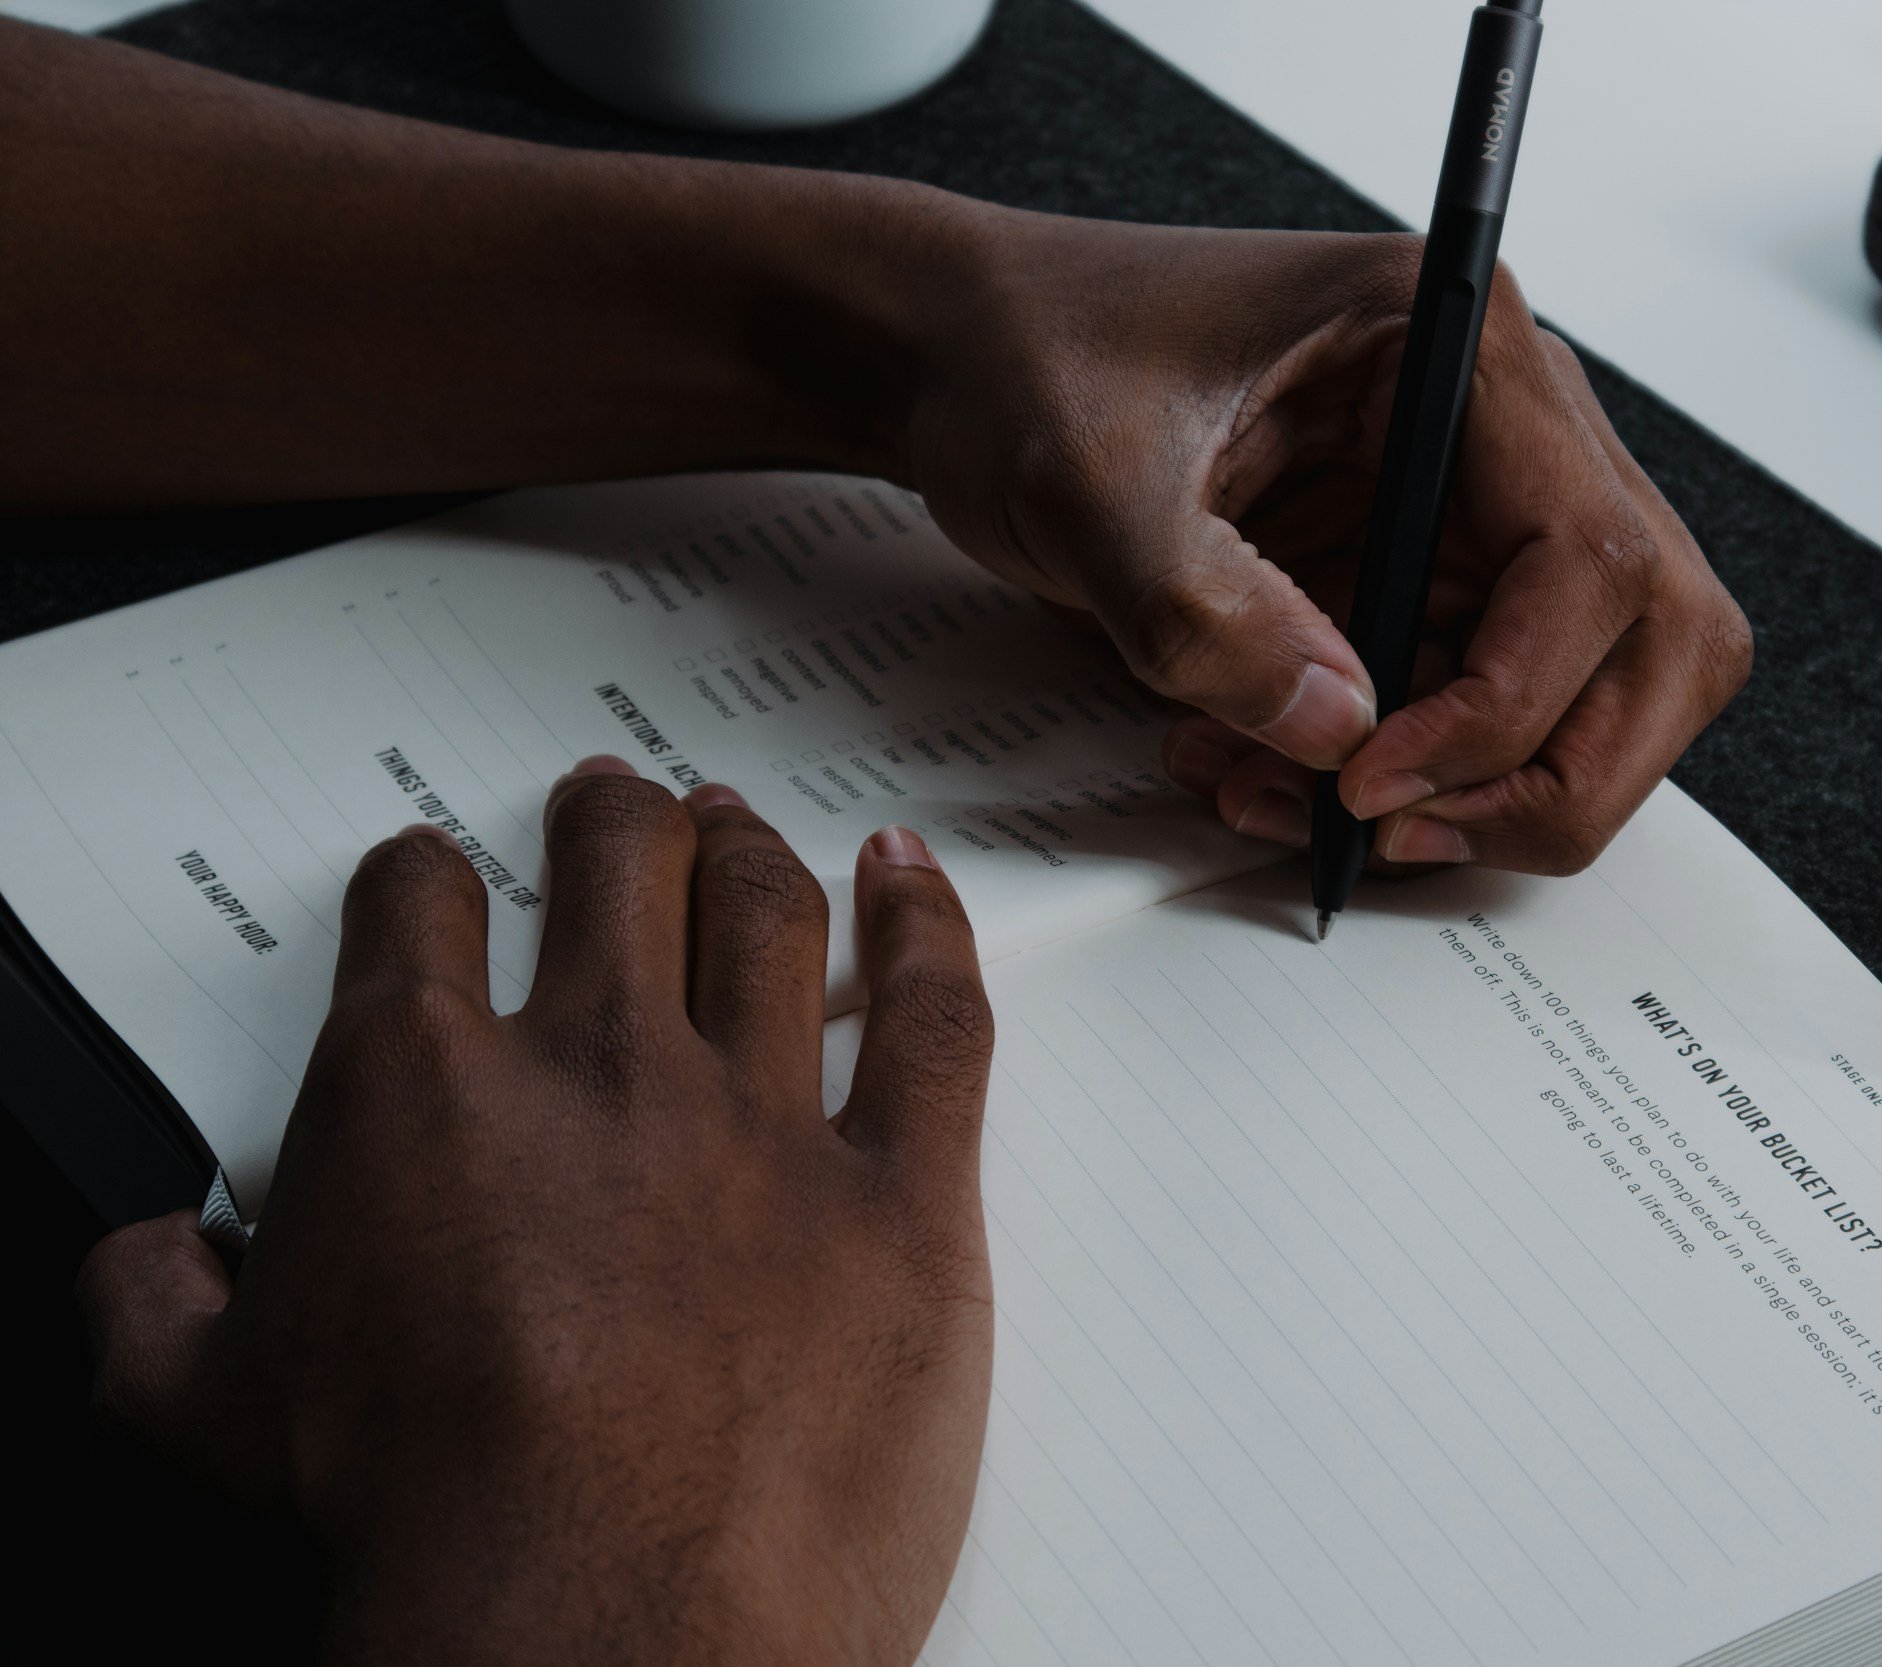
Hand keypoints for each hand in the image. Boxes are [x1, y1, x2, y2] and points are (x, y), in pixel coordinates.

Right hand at [77, 761, 994, 1665]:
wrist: (600, 1621)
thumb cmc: (427, 1520)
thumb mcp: (209, 1418)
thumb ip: (161, 1310)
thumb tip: (143, 1268)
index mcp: (429, 1090)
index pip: (417, 918)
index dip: (424, 884)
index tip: (435, 881)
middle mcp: (605, 1069)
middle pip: (616, 872)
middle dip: (610, 823)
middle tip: (615, 805)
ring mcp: (763, 1122)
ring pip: (766, 920)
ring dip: (749, 853)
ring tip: (743, 826)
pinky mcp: (902, 1199)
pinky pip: (937, 1021)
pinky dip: (932, 932)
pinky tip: (915, 886)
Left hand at [902, 214, 1751, 874]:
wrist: (971, 356)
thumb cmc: (1033, 362)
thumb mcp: (1090, 487)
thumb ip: (1208, 615)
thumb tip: (1337, 737)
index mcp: (1459, 345)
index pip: (1589, 556)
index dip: (1507, 701)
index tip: (1374, 778)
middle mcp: (1509, 422)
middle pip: (1652, 635)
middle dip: (1544, 771)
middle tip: (1390, 832)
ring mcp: (1482, 503)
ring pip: (1590, 690)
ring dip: (1467, 788)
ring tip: (1287, 803)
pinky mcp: (1433, 570)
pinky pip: (1482, 705)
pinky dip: (1403, 775)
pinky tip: (1268, 774)